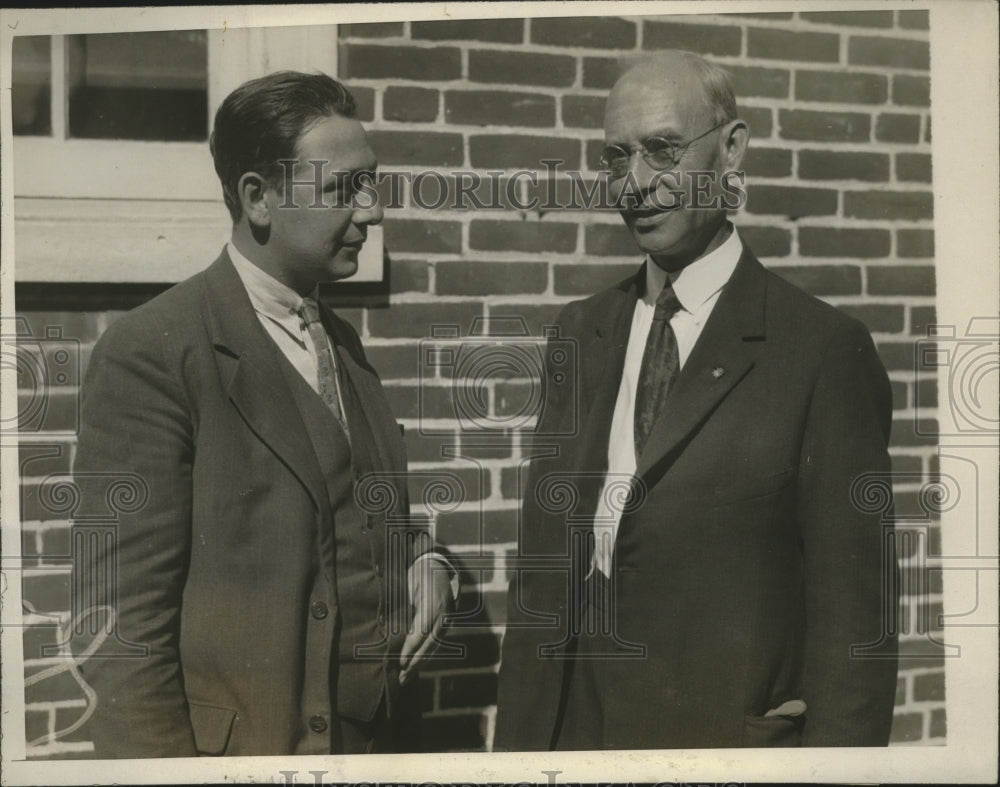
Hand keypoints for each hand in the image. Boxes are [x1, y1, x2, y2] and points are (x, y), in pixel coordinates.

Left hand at [399, 561, 451, 684]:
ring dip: (422, 662)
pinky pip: (438, 642)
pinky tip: (418, 664)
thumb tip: (390, 630)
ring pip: (435, 645)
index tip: (401, 662)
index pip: (421, 631)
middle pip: (430, 643)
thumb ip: (402, 607)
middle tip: (402, 677)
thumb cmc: (417, 574)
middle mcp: (443, 613)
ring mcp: (447, 618)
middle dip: (416, 662)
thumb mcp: (407, 586)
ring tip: (408, 676)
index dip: (411, 648)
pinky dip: (428, 654)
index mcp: (432, 603)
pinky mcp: (447, 622)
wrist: (438, 565)